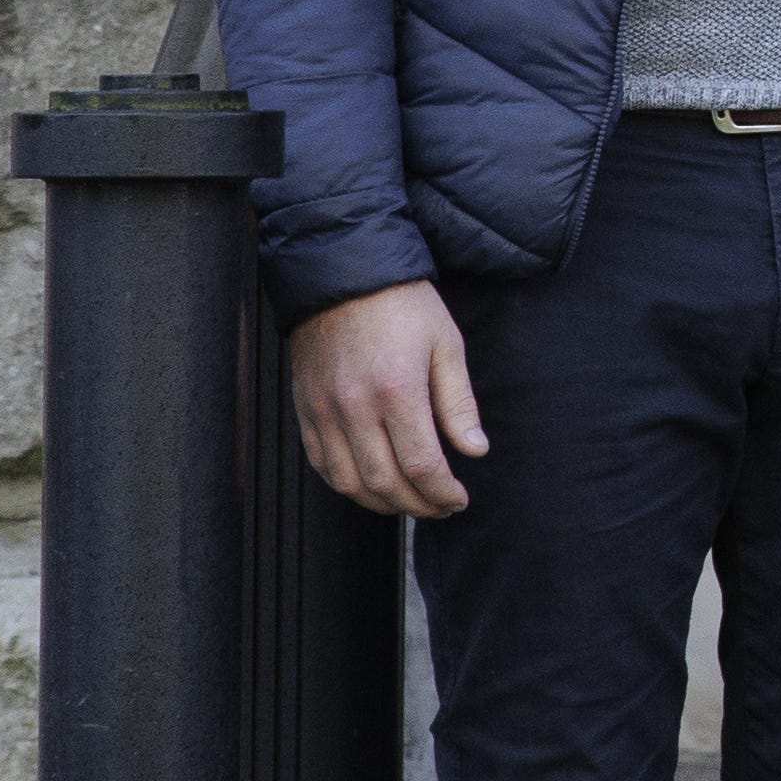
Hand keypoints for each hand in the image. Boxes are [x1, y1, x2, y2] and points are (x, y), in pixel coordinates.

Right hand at [289, 281, 483, 517]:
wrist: (344, 273)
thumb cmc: (402, 305)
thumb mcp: (446, 344)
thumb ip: (458, 403)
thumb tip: (474, 451)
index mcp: (397, 391)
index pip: (421, 465)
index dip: (442, 493)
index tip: (459, 500)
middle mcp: (355, 408)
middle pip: (384, 482)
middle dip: (417, 505)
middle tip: (441, 508)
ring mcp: (324, 412)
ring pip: (348, 483)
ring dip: (381, 503)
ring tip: (410, 503)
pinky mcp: (305, 411)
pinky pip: (321, 465)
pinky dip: (347, 486)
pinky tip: (370, 486)